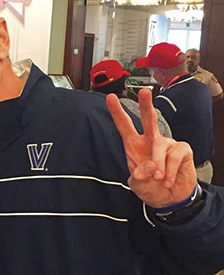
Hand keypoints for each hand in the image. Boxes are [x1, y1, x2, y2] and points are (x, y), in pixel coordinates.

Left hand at [106, 88, 196, 206]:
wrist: (170, 198)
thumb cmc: (151, 187)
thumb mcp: (138, 185)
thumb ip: (139, 176)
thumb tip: (150, 165)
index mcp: (134, 144)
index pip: (124, 125)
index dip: (117, 112)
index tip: (110, 97)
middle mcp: (150, 140)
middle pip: (148, 119)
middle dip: (146, 105)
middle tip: (144, 92)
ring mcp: (167, 143)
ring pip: (160, 145)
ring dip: (159, 165)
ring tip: (159, 179)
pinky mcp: (182, 150)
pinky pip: (175, 156)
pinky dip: (170, 171)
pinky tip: (168, 180)